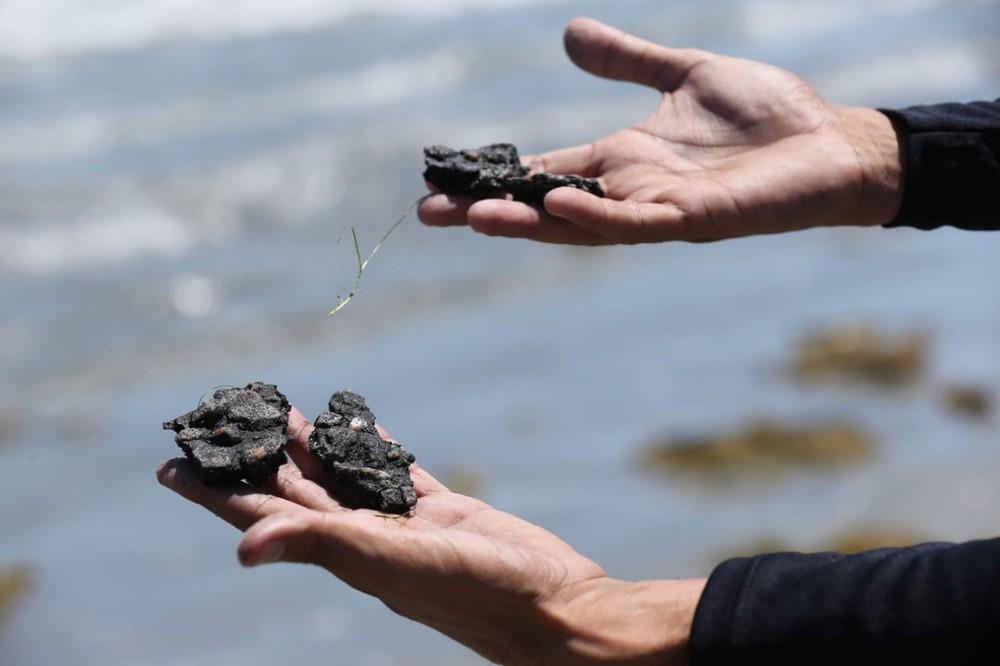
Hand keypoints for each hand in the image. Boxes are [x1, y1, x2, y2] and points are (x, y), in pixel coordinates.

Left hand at [157, 408, 704, 664]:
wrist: (552, 607)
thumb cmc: (477, 591)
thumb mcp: (393, 564)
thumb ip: (325, 544)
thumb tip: (243, 547)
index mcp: (345, 553)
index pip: (264, 515)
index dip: (216, 492)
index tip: (173, 467)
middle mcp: (367, 539)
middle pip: (294, 491)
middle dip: (256, 459)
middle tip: (223, 423)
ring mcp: (405, 525)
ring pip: (344, 478)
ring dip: (311, 447)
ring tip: (280, 415)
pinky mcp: (443, 510)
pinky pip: (397, 473)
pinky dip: (374, 448)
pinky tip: (359, 427)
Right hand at [419, 17, 902, 243]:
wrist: (832, 142)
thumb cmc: (766, 114)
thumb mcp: (683, 73)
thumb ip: (626, 61)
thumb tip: (568, 35)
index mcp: (621, 159)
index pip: (543, 172)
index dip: (494, 176)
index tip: (442, 181)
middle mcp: (629, 190)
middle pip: (545, 205)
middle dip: (489, 210)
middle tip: (430, 214)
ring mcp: (658, 209)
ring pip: (580, 223)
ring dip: (526, 222)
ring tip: (472, 215)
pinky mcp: (694, 217)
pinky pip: (636, 222)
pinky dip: (596, 216)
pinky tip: (559, 203)